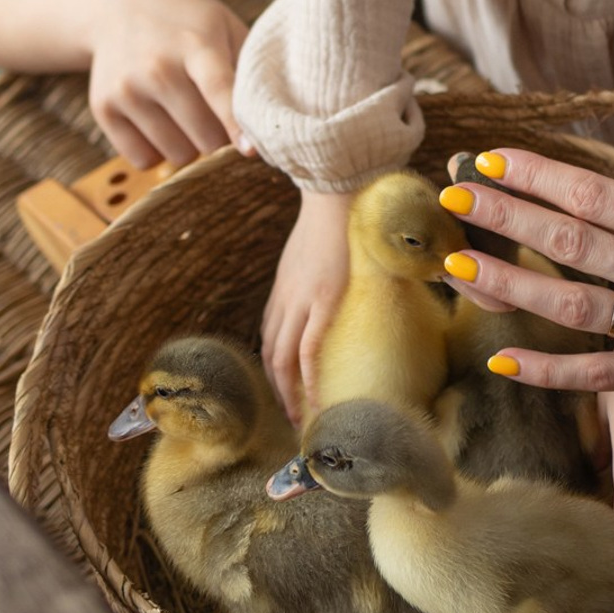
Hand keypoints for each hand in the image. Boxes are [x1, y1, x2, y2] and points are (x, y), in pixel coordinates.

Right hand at [83, 0, 247, 167]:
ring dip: (191, 146)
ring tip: (187, 114)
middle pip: (204, 137)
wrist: (116, 4)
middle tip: (217, 116)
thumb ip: (248, 69)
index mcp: (196, 45)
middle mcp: (157, 68)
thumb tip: (277, 117)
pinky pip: (142, 160)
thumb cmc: (186, 21)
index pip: (220, 91)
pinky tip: (159, 121)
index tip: (252, 151)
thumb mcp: (224, 27)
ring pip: (176, 155)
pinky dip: (158, 151)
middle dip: (220, 137)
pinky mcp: (103, 108)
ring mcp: (126, 89)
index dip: (237, 124)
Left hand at [261, 189, 353, 424]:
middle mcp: (285, 299)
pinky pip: (307, 352)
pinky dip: (308, 382)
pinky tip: (317, 403)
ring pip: (282, 360)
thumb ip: (322, 271)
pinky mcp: (322, 301)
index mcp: (284, 288)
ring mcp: (301, 301)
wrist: (339, 191)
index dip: (275, 367)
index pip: (270, 336)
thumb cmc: (338, 214)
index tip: (287, 389)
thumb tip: (343, 283)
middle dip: (278, 390)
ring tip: (303, 420)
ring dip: (288, 395)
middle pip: (270, 355)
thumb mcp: (319, 250)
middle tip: (292, 417)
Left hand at [436, 150, 613, 396]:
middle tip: (451, 198)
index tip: (488, 160)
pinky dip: (548, 371)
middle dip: (503, 216)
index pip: (592, 194)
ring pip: (570, 307)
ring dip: (506, 286)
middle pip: (569, 243)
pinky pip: (599, 375)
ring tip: (457, 268)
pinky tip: (502, 361)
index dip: (535, 176)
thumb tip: (612, 185)